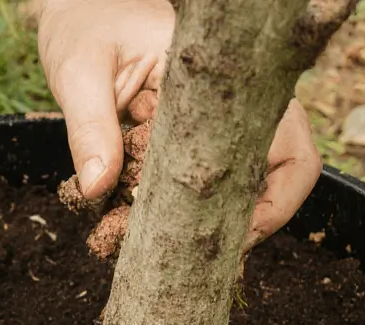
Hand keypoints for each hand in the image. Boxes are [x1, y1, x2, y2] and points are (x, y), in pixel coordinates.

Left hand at [37, 0, 321, 245]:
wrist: (76, 10)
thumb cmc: (86, 26)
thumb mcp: (79, 70)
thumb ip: (89, 127)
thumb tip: (96, 188)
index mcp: (231, 78)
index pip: (288, 147)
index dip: (274, 204)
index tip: (231, 241)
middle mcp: (234, 109)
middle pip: (273, 182)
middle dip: (230, 229)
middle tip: (179, 260)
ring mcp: (213, 131)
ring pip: (229, 195)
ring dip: (185, 230)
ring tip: (119, 243)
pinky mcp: (184, 147)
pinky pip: (190, 194)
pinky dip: (156, 219)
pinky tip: (112, 231)